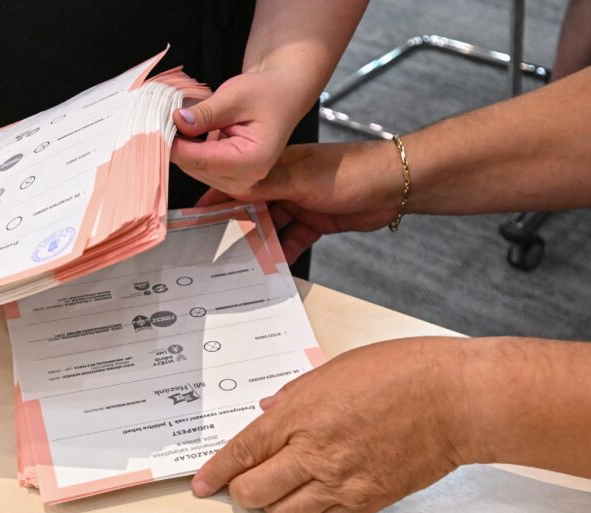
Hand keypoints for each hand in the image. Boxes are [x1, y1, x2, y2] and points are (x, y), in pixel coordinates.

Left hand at [171, 70, 314, 197]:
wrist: (282, 97)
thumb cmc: (266, 94)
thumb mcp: (236, 95)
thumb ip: (206, 112)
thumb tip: (177, 122)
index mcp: (253, 160)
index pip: (202, 160)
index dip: (174, 145)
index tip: (153, 129)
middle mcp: (246, 179)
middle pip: (195, 168)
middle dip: (175, 145)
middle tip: (158, 120)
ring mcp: (237, 182)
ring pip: (193, 170)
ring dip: (180, 148)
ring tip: (171, 122)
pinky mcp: (228, 178)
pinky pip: (198, 167)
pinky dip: (187, 151)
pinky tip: (183, 133)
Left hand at [191, 338, 475, 512]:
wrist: (454, 398)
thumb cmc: (403, 372)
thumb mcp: (335, 368)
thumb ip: (296, 394)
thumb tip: (269, 410)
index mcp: (301, 414)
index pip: (242, 452)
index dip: (216, 472)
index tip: (203, 483)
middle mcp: (316, 453)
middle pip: (255, 492)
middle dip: (242, 490)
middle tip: (246, 482)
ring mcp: (342, 481)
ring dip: (276, 506)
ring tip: (283, 490)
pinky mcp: (369, 500)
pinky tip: (314, 503)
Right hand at [197, 142, 404, 263]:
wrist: (395, 185)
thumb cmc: (352, 171)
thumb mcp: (301, 180)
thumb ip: (266, 185)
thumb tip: (231, 185)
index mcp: (278, 165)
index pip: (239, 180)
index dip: (217, 197)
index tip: (196, 214)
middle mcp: (286, 184)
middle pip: (252, 207)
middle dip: (234, 225)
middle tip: (213, 246)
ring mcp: (302, 204)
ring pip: (272, 227)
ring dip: (259, 243)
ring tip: (240, 262)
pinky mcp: (317, 222)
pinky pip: (293, 240)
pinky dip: (284, 253)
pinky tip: (274, 268)